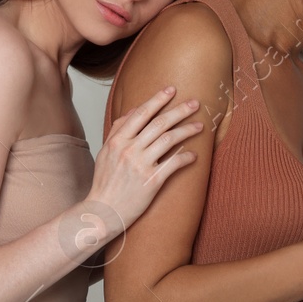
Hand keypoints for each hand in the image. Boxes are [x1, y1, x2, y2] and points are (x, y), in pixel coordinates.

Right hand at [90, 86, 202, 230]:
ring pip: (169, 139)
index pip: (141, 113)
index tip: (171, 89)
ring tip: (200, 126)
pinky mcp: (152, 181)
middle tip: (195, 103)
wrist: (102, 211)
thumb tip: (135, 110)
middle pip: (159, 123)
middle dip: (180, 110)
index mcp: (117, 140)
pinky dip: (187, 157)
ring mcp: (140, 165)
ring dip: (187, 130)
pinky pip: (174, 163)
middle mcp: (129, 150)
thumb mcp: (106, 152)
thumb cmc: (105, 182)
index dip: (158, 99)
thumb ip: (118, 129)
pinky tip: (194, 155)